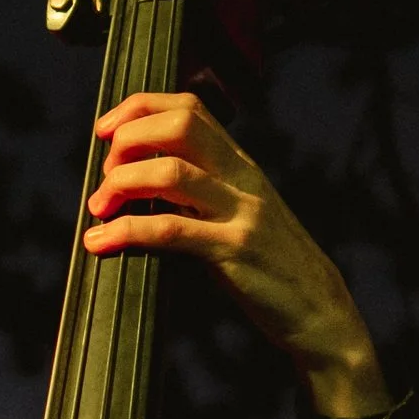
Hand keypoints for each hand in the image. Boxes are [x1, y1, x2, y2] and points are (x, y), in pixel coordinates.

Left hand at [84, 89, 392, 418]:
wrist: (319, 311)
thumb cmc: (268, 266)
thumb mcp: (238, 214)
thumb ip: (199, 192)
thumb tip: (135, 184)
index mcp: (240, 164)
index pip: (188, 107)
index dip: (139, 109)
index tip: (106, 132)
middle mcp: (242, 177)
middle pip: (179, 124)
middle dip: (128, 139)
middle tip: (105, 173)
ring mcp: (240, 212)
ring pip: (171, 172)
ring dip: (121, 183)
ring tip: (99, 208)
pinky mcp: (233, 251)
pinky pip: (170, 230)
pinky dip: (126, 231)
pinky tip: (99, 243)